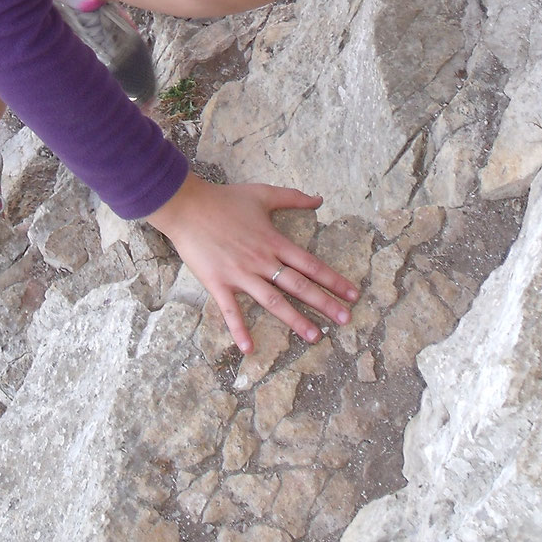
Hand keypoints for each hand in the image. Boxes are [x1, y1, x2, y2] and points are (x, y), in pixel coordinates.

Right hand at [145, 173, 358, 352]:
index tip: (352, 294)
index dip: (333, 279)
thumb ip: (293, 197)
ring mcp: (241, 274)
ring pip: (273, 301)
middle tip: (345, 320)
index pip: (310, 264)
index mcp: (274, 241)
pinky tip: (248, 348)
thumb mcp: (263, 194)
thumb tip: (319, 199)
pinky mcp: (219, 283)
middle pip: (298, 285)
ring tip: (315, 336)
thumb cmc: (225, 200)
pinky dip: (239, 329)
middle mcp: (262, 261)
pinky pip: (231, 310)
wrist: (188, 207)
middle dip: (324, 303)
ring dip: (295, 320)